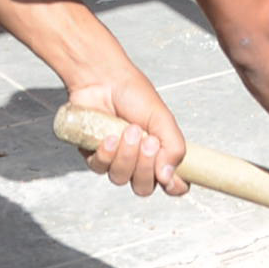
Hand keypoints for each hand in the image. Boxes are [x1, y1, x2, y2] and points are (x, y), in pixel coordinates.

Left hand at [67, 69, 188, 197]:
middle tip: (147, 140)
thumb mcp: (163, 119)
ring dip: (125, 156)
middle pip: (144, 187)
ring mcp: (116, 161)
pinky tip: (109, 136)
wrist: (104, 80)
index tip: (171, 179)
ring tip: (128, 130)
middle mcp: (138, 162)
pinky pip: (100, 168)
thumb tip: (169, 176)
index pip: (172, 184)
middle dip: (145, 166)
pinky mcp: (95, 157)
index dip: (174, 187)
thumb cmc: (134, 95)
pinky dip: (106, 153)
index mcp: (160, 154)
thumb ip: (173, 147)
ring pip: (120, 179)